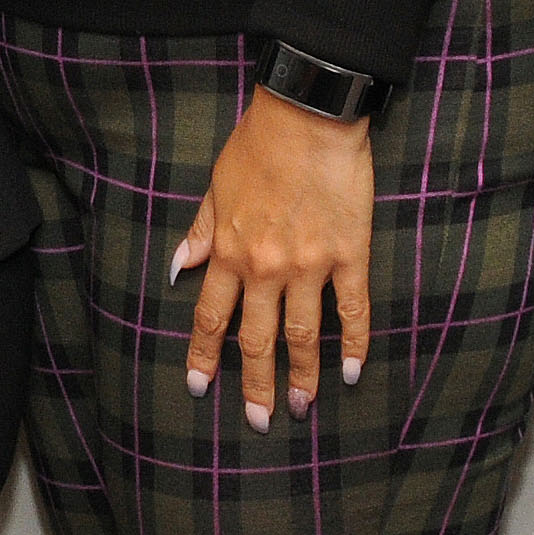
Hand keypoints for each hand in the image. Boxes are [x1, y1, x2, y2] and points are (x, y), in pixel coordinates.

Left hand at [177, 87, 375, 430]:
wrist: (309, 114)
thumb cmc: (259, 143)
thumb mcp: (216, 186)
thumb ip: (201, 232)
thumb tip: (178, 268)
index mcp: (230, 250)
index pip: (210, 317)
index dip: (203, 356)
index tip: (199, 388)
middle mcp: (266, 267)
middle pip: (256, 339)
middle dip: (254, 384)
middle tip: (257, 421)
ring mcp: (310, 265)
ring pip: (304, 336)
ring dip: (303, 377)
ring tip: (304, 408)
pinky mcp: (350, 255)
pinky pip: (353, 310)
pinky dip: (355, 344)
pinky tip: (351, 372)